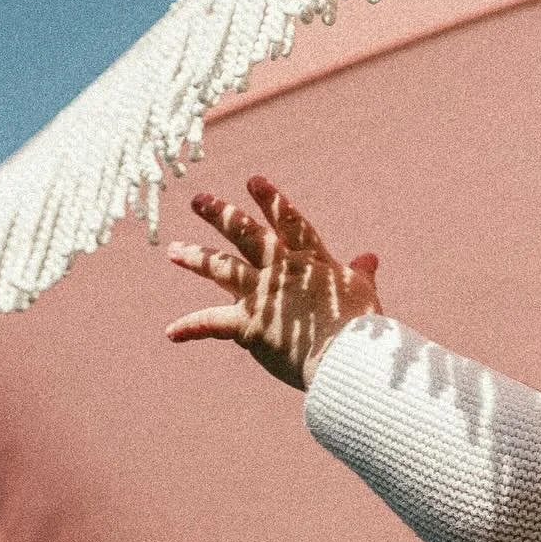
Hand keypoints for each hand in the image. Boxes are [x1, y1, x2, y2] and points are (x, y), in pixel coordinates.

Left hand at [165, 174, 382, 390]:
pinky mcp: (249, 325)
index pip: (289, 224)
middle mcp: (281, 271)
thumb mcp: (362, 294)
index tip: (253, 179)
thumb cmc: (362, 330)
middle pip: (245, 235)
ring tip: (172, 250)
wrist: (348, 361)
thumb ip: (360, 273)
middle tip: (197, 199)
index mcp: (310, 262)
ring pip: (222, 268)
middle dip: (220, 215)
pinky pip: (213, 323)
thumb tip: (370, 256)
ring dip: (196, 258)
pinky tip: (170, 333)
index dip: (272, 201)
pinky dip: (191, 328)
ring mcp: (262, 295)